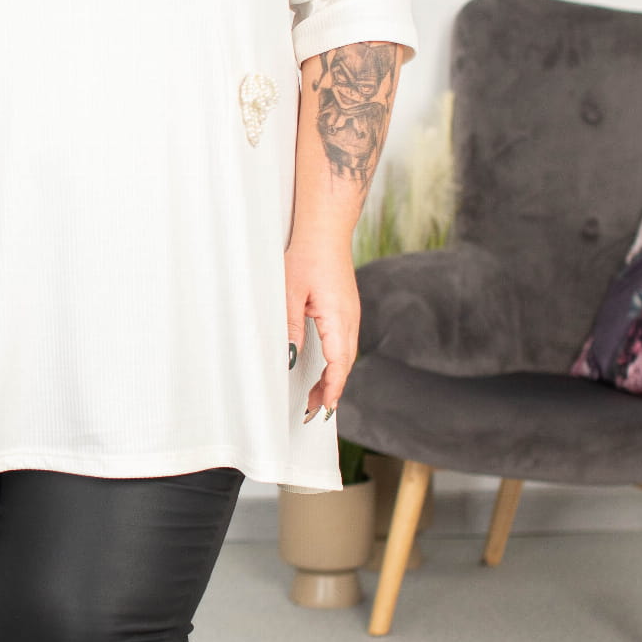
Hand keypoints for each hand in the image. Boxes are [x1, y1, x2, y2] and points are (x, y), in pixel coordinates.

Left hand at [284, 237, 358, 422]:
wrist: (326, 229)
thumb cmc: (307, 256)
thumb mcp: (290, 293)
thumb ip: (291, 328)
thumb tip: (290, 358)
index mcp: (339, 318)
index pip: (338, 364)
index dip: (331, 390)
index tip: (323, 410)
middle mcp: (350, 319)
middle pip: (345, 364)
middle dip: (331, 389)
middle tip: (312, 412)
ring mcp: (350, 313)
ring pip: (346, 354)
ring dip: (334, 376)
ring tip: (315, 396)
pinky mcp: (346, 308)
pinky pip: (345, 342)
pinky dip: (336, 361)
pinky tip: (325, 367)